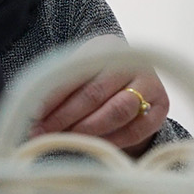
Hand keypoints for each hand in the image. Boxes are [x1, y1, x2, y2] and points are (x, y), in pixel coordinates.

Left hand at [30, 37, 169, 153]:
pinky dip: (112, 140)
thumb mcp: (80, 73)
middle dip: (63, 117)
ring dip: (86, 130)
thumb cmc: (98, 78)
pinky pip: (136, 129)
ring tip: (63, 140)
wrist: (134, 79)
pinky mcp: (161, 106)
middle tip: (41, 134)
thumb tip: (31, 115)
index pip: (74, 73)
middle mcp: (132, 62)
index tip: (32, 116)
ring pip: (117, 111)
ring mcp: (150, 84)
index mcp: (107, 47)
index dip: (52, 97)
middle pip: (94, 93)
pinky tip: (92, 146)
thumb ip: (59, 88)